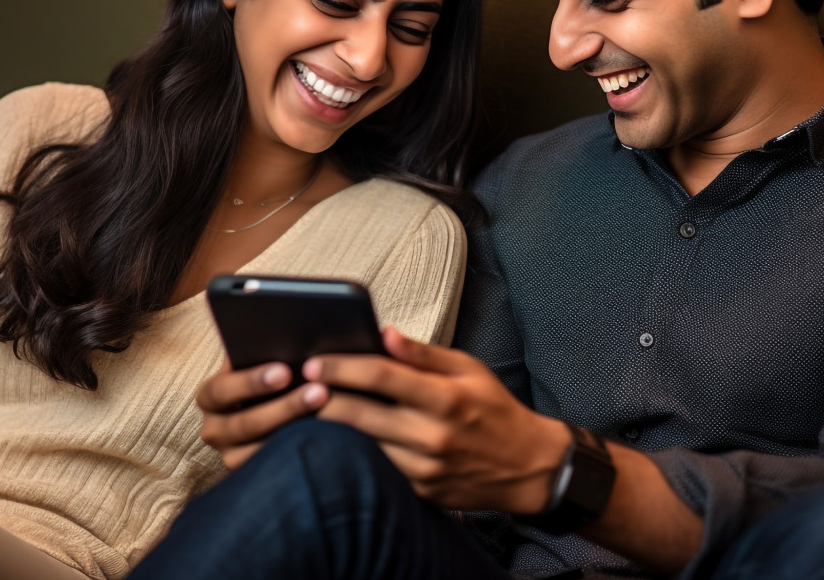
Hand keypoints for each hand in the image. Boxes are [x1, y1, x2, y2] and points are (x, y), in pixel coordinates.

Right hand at [196, 356, 329, 468]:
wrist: (273, 408)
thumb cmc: (271, 373)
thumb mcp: (261, 361)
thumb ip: (266, 352)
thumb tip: (289, 339)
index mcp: (211, 396)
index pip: (222, 390)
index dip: (252, 381)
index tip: (286, 371)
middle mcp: (214, 429)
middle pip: (245, 423)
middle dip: (285, 407)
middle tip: (320, 391)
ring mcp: (232, 456)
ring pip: (262, 449)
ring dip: (297, 430)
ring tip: (329, 413)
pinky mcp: (252, 475)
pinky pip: (275, 467)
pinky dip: (300, 451)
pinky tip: (328, 437)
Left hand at [305, 327, 570, 512]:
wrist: (527, 466)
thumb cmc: (495, 410)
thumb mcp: (468, 369)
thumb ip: (423, 354)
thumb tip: (384, 333)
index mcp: (446, 398)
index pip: (382, 376)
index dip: (342, 367)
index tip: (313, 361)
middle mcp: (433, 435)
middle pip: (360, 415)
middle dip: (322, 398)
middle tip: (296, 385)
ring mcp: (424, 468)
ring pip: (361, 446)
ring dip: (331, 428)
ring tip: (307, 408)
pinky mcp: (420, 491)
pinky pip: (376, 468)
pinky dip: (353, 451)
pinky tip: (335, 437)